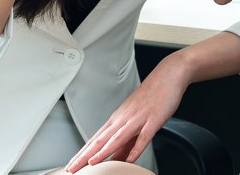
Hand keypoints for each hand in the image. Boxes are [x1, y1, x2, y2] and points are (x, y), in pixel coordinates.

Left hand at [65, 58, 191, 171]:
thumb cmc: (152, 97)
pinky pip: (143, 136)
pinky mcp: (153, 119)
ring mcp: (137, 119)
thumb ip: (128, 142)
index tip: (71, 164)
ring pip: (117, 138)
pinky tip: (130, 160)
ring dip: (103, 152)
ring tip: (91, 164)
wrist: (168, 76)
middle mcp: (123, 118)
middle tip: (72, 168)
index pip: (95, 139)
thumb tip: (120, 159)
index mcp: (118, 119)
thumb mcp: (136, 120)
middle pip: (101, 140)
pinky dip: (136, 149)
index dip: (82, 153)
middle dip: (85, 156)